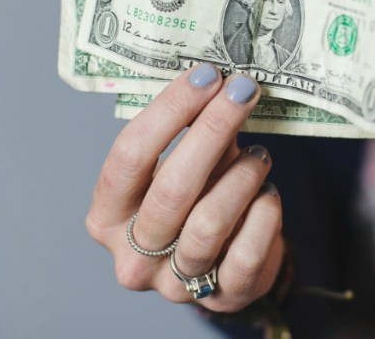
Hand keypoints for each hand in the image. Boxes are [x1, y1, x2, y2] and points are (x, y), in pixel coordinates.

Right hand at [85, 64, 283, 311]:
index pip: (128, 157)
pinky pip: (244, 256)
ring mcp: (174, 284)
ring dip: (240, 178)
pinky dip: (262, 217)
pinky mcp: (220, 298)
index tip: (204, 75)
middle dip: (212, 131)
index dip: (169, 111)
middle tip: (242, 92)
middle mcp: (132, 255)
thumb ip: (190, 132)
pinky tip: (268, 194)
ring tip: (262, 154)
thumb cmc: (195, 199)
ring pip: (208, 224)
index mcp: (106, 216)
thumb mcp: (180, 164)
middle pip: (170, 189)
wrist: (224, 262)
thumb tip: (218, 80)